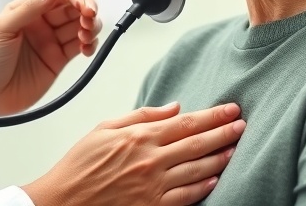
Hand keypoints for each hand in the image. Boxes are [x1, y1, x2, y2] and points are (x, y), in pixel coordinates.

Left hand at [0, 0, 101, 147]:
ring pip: (81, 25)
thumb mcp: (2, 29)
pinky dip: (90, 44)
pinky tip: (87, 50)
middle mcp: (41, 21)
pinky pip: (81, 46)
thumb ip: (29, 9)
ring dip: (92, 27)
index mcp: (26, 8)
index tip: (85, 8)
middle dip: (88, 10)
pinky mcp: (58, 60)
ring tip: (87, 37)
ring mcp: (51, 40)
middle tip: (90, 21)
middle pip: (74, 7)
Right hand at [22, 102, 244, 205]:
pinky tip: (215, 179)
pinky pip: (187, 196)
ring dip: (220, 158)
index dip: (213, 115)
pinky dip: (203, 186)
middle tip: (242, 125)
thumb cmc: (80, 165)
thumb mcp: (105, 128)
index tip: (230, 109)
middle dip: (224, 133)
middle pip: (198, 143)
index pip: (187, 122)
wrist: (64, 200)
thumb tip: (173, 108)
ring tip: (235, 149)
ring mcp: (154, 186)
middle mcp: (151, 160)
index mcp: (140, 137)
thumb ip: (141, 115)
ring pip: (198, 169)